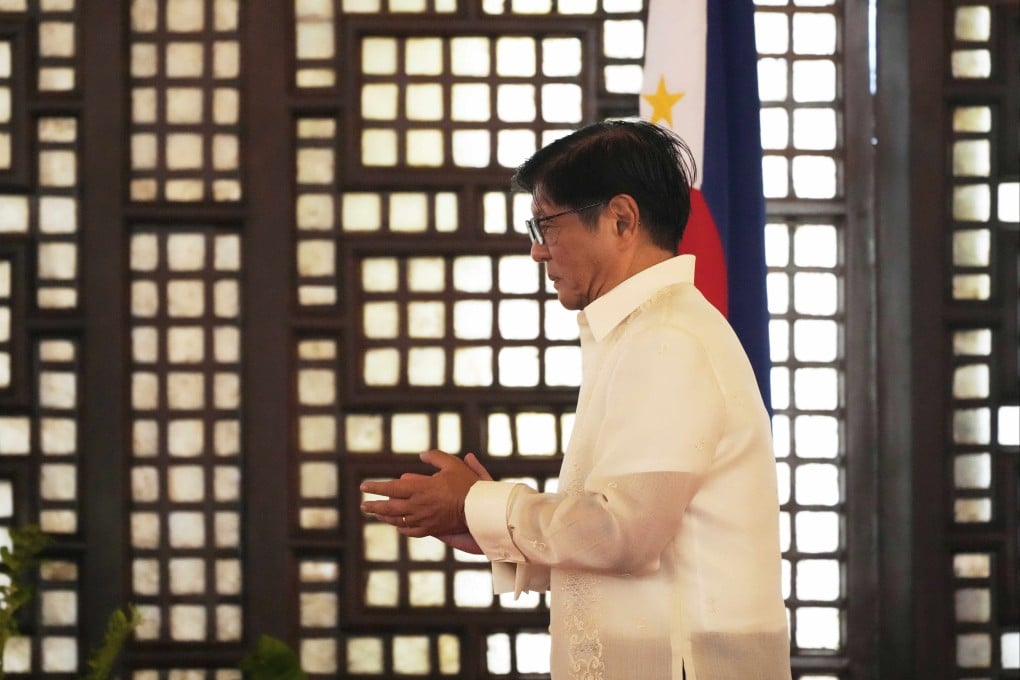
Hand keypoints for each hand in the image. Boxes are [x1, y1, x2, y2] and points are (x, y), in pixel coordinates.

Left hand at [360, 451, 491, 537]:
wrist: (478, 508)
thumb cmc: (466, 484)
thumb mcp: (451, 463)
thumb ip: (435, 457)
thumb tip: (422, 455)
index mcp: (419, 488)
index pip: (390, 488)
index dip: (375, 487)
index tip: (363, 486)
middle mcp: (417, 505)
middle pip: (388, 508)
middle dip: (373, 506)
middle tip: (363, 506)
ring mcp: (423, 519)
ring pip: (397, 520)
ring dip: (384, 518)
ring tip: (376, 515)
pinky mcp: (431, 528)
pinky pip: (411, 531)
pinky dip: (401, 528)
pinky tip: (397, 526)